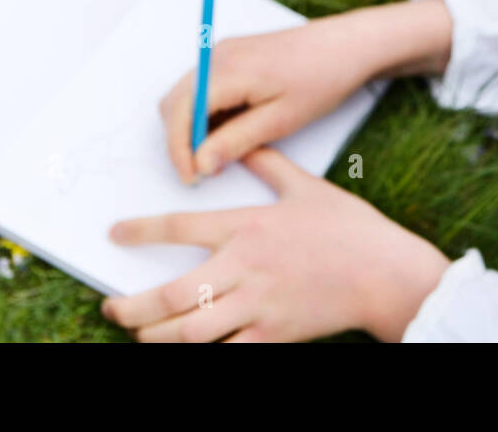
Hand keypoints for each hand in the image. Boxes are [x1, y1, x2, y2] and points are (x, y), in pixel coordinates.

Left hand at [101, 146, 451, 341]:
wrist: (386, 274)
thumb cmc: (350, 229)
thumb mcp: (308, 187)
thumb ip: (270, 165)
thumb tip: (247, 142)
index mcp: (248, 226)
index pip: (180, 226)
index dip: (140, 231)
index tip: (115, 235)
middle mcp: (245, 267)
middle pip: (171, 295)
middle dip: (132, 307)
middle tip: (112, 308)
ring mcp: (258, 305)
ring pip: (190, 332)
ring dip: (155, 337)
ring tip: (140, 334)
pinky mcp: (273, 336)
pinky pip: (226, 354)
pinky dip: (200, 356)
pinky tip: (183, 351)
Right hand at [158, 17, 382, 184]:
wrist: (345, 45)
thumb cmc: (321, 80)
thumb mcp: (281, 121)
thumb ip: (236, 141)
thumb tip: (199, 163)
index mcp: (229, 70)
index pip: (181, 112)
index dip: (178, 150)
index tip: (191, 177)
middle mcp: (218, 55)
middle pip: (174, 103)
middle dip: (181, 140)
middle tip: (203, 171)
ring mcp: (222, 51)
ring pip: (185, 95)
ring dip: (192, 126)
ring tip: (220, 151)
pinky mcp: (231, 54)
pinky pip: (203, 86)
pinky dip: (205, 111)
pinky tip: (231, 128)